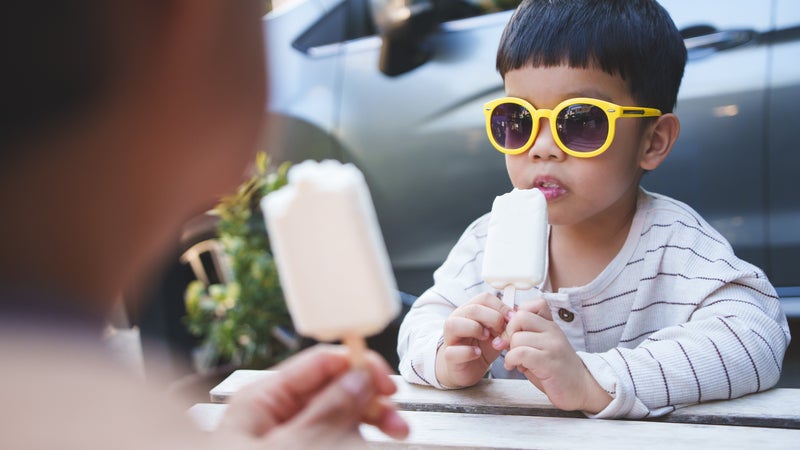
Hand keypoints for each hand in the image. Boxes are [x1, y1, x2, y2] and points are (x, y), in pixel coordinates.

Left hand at [219, 345, 408, 448]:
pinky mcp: (304, 449)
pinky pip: (336, 439)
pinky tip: (369, 443)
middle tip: (397, 424)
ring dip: (369, 427)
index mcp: (265, 400)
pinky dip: (354, 441)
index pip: (320, 364)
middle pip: (337, 392)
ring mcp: (291, 438)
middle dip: (370, 404)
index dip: (359, 368)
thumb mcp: (288, 449)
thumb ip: (327, 413)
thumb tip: (360, 378)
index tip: (387, 388)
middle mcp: (279, 415)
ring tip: (393, 437)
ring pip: (342, 420)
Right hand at [435, 292, 512, 387]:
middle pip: (473, 309)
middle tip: (501, 332)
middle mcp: (457, 320)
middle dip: (493, 319)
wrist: (467, 369)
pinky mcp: (448, 356)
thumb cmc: (481, 348)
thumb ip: (503, 323)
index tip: (512, 320)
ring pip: (455, 324)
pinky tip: (477, 354)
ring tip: (487, 339)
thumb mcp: (495, 333)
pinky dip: (468, 352)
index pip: (484, 298)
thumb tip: (517, 312)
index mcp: (469, 311)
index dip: (501, 307)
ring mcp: (450, 338)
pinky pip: (453, 351)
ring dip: (475, 329)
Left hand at [500, 299, 611, 412]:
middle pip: (520, 317)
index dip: (517, 315)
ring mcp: (552, 345)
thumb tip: (501, 333)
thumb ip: (524, 337)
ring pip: (517, 337)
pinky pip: (520, 353)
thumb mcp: (541, 348)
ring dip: (510, 351)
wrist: (581, 389)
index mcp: (551, 326)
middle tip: (509, 347)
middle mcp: (553, 332)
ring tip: (515, 361)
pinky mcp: (548, 362)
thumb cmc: (557, 371)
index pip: (533, 304)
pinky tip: (514, 367)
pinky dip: (511, 360)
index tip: (513, 331)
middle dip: (508, 332)